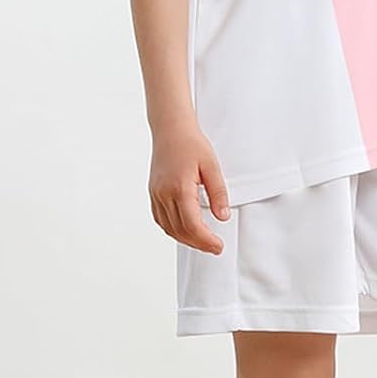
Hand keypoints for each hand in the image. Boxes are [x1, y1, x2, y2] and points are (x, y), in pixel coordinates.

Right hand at [149, 120, 229, 252]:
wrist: (170, 130)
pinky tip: (185, 231)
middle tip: (215, 247)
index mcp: (180, 188)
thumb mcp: (212, 166)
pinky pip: (160, 219)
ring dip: (186, 239)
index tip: (218, 246)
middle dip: (199, 243)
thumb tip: (223, 216)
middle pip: (180, 230)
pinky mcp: (153, 193)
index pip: (192, 225)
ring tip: (203, 241)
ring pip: (169, 228)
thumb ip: (218, 193)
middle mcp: (164, 194)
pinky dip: (173, 230)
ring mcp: (156, 194)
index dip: (206, 240)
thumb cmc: (192, 144)